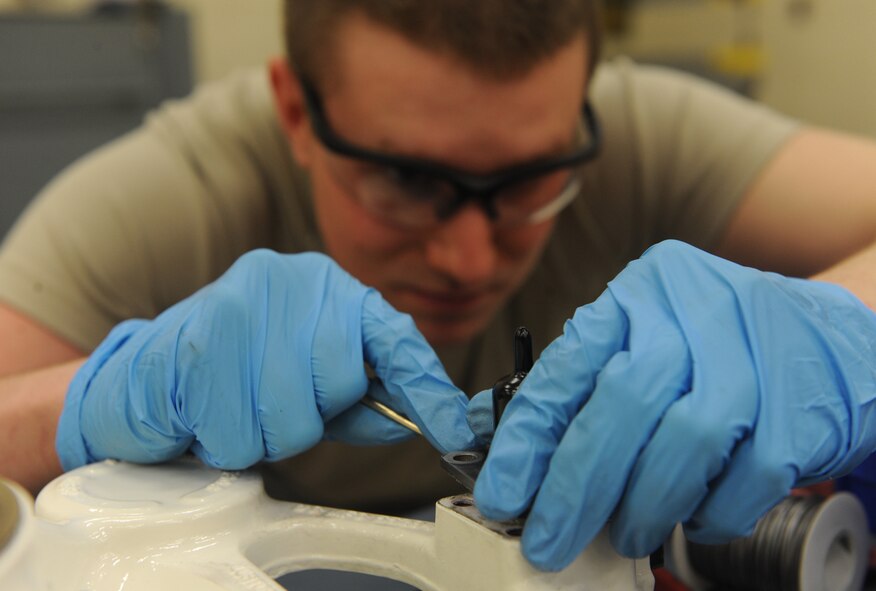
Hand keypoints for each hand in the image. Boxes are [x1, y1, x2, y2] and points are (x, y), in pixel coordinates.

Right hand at [57, 250, 475, 470]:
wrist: (149, 371)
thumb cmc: (238, 375)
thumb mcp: (308, 382)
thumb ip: (361, 400)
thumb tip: (413, 419)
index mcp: (328, 286)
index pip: (392, 334)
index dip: (426, 385)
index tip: (454, 427)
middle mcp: (291, 279)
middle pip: (339, 381)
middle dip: (310, 416)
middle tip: (274, 404)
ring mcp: (245, 300)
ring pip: (291, 414)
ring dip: (265, 435)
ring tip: (239, 408)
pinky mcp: (202, 334)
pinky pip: (240, 430)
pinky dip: (226, 441)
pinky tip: (208, 410)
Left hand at [472, 240, 875, 569]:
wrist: (826, 339)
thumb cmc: (716, 348)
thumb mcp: (642, 340)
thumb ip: (580, 386)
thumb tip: (506, 442)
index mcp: (639, 295)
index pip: (567, 366)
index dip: (526, 438)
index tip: (502, 494)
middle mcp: (693, 312)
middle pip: (622, 403)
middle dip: (575, 488)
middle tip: (550, 539)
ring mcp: (753, 354)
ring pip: (682, 441)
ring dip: (642, 506)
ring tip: (626, 533)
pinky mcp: (801, 402)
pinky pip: (745, 476)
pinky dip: (710, 513)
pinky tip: (692, 518)